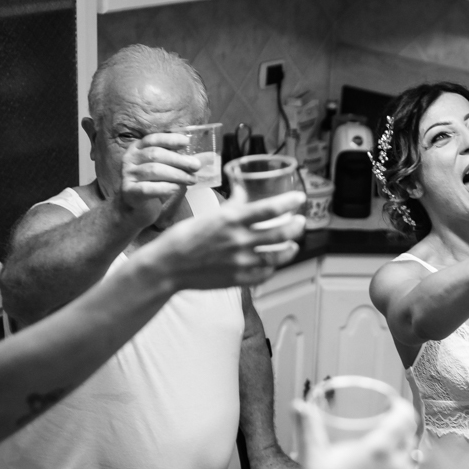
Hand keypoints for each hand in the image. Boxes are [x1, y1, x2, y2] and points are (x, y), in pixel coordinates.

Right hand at [112, 132, 203, 223]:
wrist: (134, 208)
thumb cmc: (152, 184)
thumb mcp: (162, 168)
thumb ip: (175, 161)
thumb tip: (197, 160)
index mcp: (137, 149)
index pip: (152, 139)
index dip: (169, 139)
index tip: (186, 142)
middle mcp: (129, 159)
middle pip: (155, 154)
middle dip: (178, 159)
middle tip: (196, 166)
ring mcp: (127, 175)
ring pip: (153, 170)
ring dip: (176, 174)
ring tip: (192, 179)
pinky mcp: (129, 192)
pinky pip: (148, 188)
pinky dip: (165, 187)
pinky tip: (177, 188)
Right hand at [150, 192, 305, 288]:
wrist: (168, 266)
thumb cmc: (185, 236)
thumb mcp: (210, 214)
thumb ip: (232, 204)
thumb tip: (243, 188)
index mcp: (231, 220)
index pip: (269, 209)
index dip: (289, 202)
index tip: (300, 198)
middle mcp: (239, 241)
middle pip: (280, 233)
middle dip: (296, 226)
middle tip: (300, 221)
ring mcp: (241, 262)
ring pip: (278, 256)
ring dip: (290, 249)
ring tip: (293, 244)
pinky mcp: (239, 279)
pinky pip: (264, 274)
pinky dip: (273, 267)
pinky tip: (275, 262)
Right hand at [297, 395, 418, 468]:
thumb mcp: (313, 459)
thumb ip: (308, 429)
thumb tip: (299, 406)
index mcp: (379, 450)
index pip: (405, 418)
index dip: (403, 408)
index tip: (396, 405)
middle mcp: (397, 467)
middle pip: (408, 440)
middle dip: (400, 432)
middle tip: (386, 430)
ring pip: (410, 464)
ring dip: (401, 456)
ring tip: (383, 457)